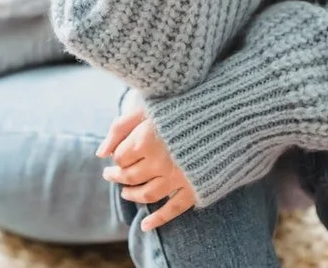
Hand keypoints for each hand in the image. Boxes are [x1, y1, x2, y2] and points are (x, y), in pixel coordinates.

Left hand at [97, 95, 197, 231]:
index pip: (120, 157)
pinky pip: (173, 209)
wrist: (227, 112)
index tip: (115, 156)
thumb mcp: (147, 107)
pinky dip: (158, 219)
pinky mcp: (194, 187)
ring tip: (125, 192)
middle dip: (118, 177)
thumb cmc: (182, 104)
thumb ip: (120, 128)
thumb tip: (100, 154)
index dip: (116, 158)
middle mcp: (159, 161)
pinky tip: (146, 225)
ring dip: (132, 195)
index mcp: (146, 139)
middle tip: (111, 175)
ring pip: (147, 194)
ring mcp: (177, 177)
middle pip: (130, 176)